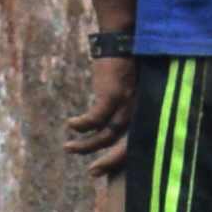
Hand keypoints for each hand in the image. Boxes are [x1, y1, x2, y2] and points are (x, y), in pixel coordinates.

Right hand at [71, 53, 139, 172]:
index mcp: (143, 113)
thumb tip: (107, 123)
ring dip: (86, 144)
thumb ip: (122, 107)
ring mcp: (127, 104)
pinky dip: (82, 124)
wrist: (124, 39)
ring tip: (68, 147)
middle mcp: (138, 111)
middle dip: (108, 162)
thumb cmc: (125, 64)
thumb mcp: (127, 89)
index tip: (101, 167)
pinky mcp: (113, 94)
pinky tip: (70, 125)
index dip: (119, 159)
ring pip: (106, 134)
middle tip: (92, 173)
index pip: (135, 144)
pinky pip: (95, 118)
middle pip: (125, 146)